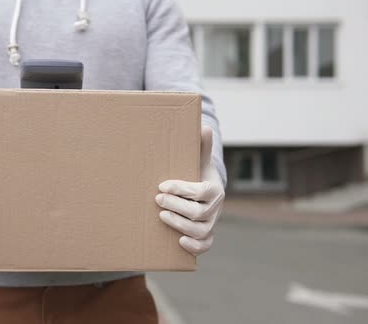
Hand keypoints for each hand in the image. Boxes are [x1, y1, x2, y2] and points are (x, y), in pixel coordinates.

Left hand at [155, 126, 224, 255]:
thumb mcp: (199, 159)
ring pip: (200, 230)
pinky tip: (179, 241)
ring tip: (161, 216)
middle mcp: (215, 208)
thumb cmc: (197, 172)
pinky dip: (195, 246)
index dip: (181, 189)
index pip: (200, 192)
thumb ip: (201, 146)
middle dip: (175, 206)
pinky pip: (206, 245)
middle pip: (197, 212)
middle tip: (157, 199)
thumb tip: (204, 127)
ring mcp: (211, 223)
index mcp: (215, 189)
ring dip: (179, 225)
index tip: (162, 184)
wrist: (205, 189)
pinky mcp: (206, 234)